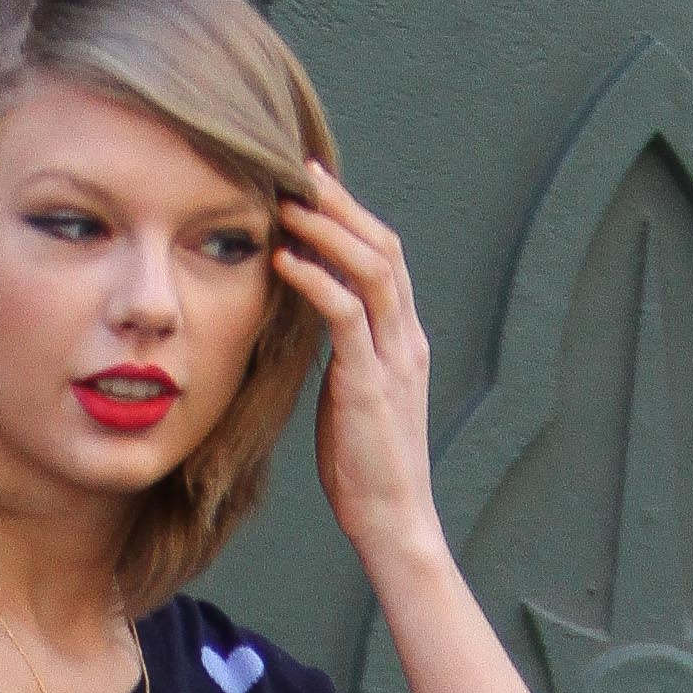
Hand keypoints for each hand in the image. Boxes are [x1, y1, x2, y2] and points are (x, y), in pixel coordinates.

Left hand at [273, 160, 438, 569]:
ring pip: (371, 269)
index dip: (352, 216)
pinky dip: (316, 281)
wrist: (394, 522)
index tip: (314, 185)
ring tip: (288, 204)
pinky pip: (346, 316)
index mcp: (404, 341)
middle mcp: (406, 340)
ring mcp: (393, 360)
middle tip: (300, 170)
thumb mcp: (354, 398)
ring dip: (328, 230)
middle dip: (342, 204)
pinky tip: (285, 261)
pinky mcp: (370, 385)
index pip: (385, 258)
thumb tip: (313, 323)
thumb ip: (345, 355)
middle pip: (383, 247)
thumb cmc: (366, 470)